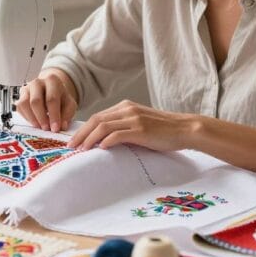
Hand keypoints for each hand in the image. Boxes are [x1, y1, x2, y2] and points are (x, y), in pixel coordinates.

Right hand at [15, 69, 77, 132]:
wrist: (51, 90)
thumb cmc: (60, 98)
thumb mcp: (69, 104)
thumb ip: (67, 115)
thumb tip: (61, 126)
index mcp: (52, 81)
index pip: (52, 99)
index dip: (53, 116)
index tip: (55, 129)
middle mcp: (37, 82)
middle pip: (36, 101)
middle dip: (41, 118)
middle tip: (46, 129)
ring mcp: (27, 88)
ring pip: (24, 104)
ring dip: (32, 118)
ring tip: (40, 127)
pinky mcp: (20, 95)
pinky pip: (19, 108)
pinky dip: (26, 117)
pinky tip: (35, 122)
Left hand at [68, 100, 201, 151]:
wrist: (184, 129)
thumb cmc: (163, 130)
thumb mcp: (140, 123)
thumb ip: (124, 127)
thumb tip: (105, 141)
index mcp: (125, 107)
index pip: (98, 116)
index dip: (84, 128)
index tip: (74, 140)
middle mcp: (127, 110)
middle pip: (96, 119)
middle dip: (81, 133)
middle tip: (71, 146)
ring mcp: (134, 119)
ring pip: (103, 126)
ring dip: (89, 138)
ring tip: (81, 150)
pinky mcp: (140, 129)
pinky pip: (117, 134)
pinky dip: (106, 141)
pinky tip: (100, 149)